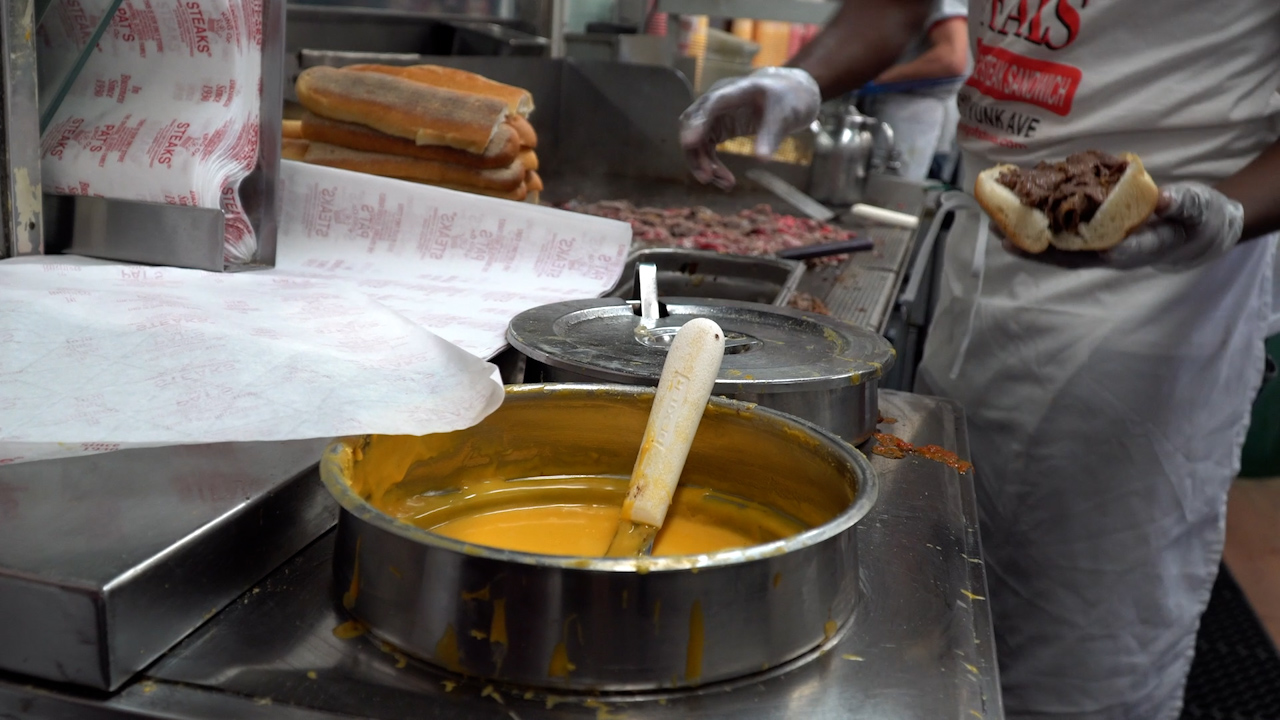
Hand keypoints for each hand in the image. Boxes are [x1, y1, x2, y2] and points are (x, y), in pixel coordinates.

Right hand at [678, 67, 820, 189]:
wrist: (794, 95)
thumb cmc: (790, 98)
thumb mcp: (786, 115)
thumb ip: (771, 135)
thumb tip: (761, 160)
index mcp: (735, 91)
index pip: (709, 105)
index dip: (696, 122)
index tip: (689, 143)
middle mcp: (718, 102)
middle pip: (692, 125)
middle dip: (695, 152)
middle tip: (707, 178)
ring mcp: (716, 116)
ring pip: (696, 142)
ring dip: (704, 164)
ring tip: (726, 184)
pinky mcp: (719, 129)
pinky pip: (706, 150)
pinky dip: (712, 166)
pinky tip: (725, 181)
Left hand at [1001, 183, 1244, 270]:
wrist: (1195, 229)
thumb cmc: (1198, 219)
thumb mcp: (1199, 209)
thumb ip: (1183, 205)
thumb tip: (1164, 198)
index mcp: (1143, 248)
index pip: (1117, 253)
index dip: (1091, 250)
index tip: (1071, 245)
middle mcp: (1116, 253)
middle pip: (1074, 256)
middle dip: (1040, 250)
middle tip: (1007, 240)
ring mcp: (1103, 248)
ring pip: (1062, 251)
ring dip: (1031, 242)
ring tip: (1000, 233)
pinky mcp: (1095, 239)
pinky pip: (1064, 238)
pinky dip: (1041, 230)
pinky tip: (1019, 220)